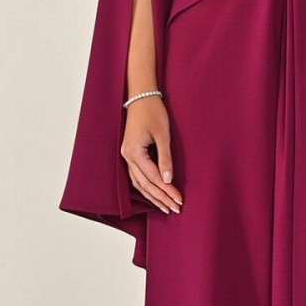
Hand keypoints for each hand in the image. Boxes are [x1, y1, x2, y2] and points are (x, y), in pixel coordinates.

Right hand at [121, 96, 182, 214]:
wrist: (141, 96)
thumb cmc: (153, 112)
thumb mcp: (163, 134)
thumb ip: (165, 158)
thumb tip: (168, 179)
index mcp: (134, 152)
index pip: (153, 178)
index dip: (167, 191)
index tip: (179, 200)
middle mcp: (127, 157)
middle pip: (145, 184)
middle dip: (161, 198)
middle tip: (175, 209)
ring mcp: (126, 156)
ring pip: (139, 183)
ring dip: (153, 196)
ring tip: (166, 208)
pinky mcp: (129, 154)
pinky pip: (136, 176)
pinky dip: (146, 187)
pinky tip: (154, 195)